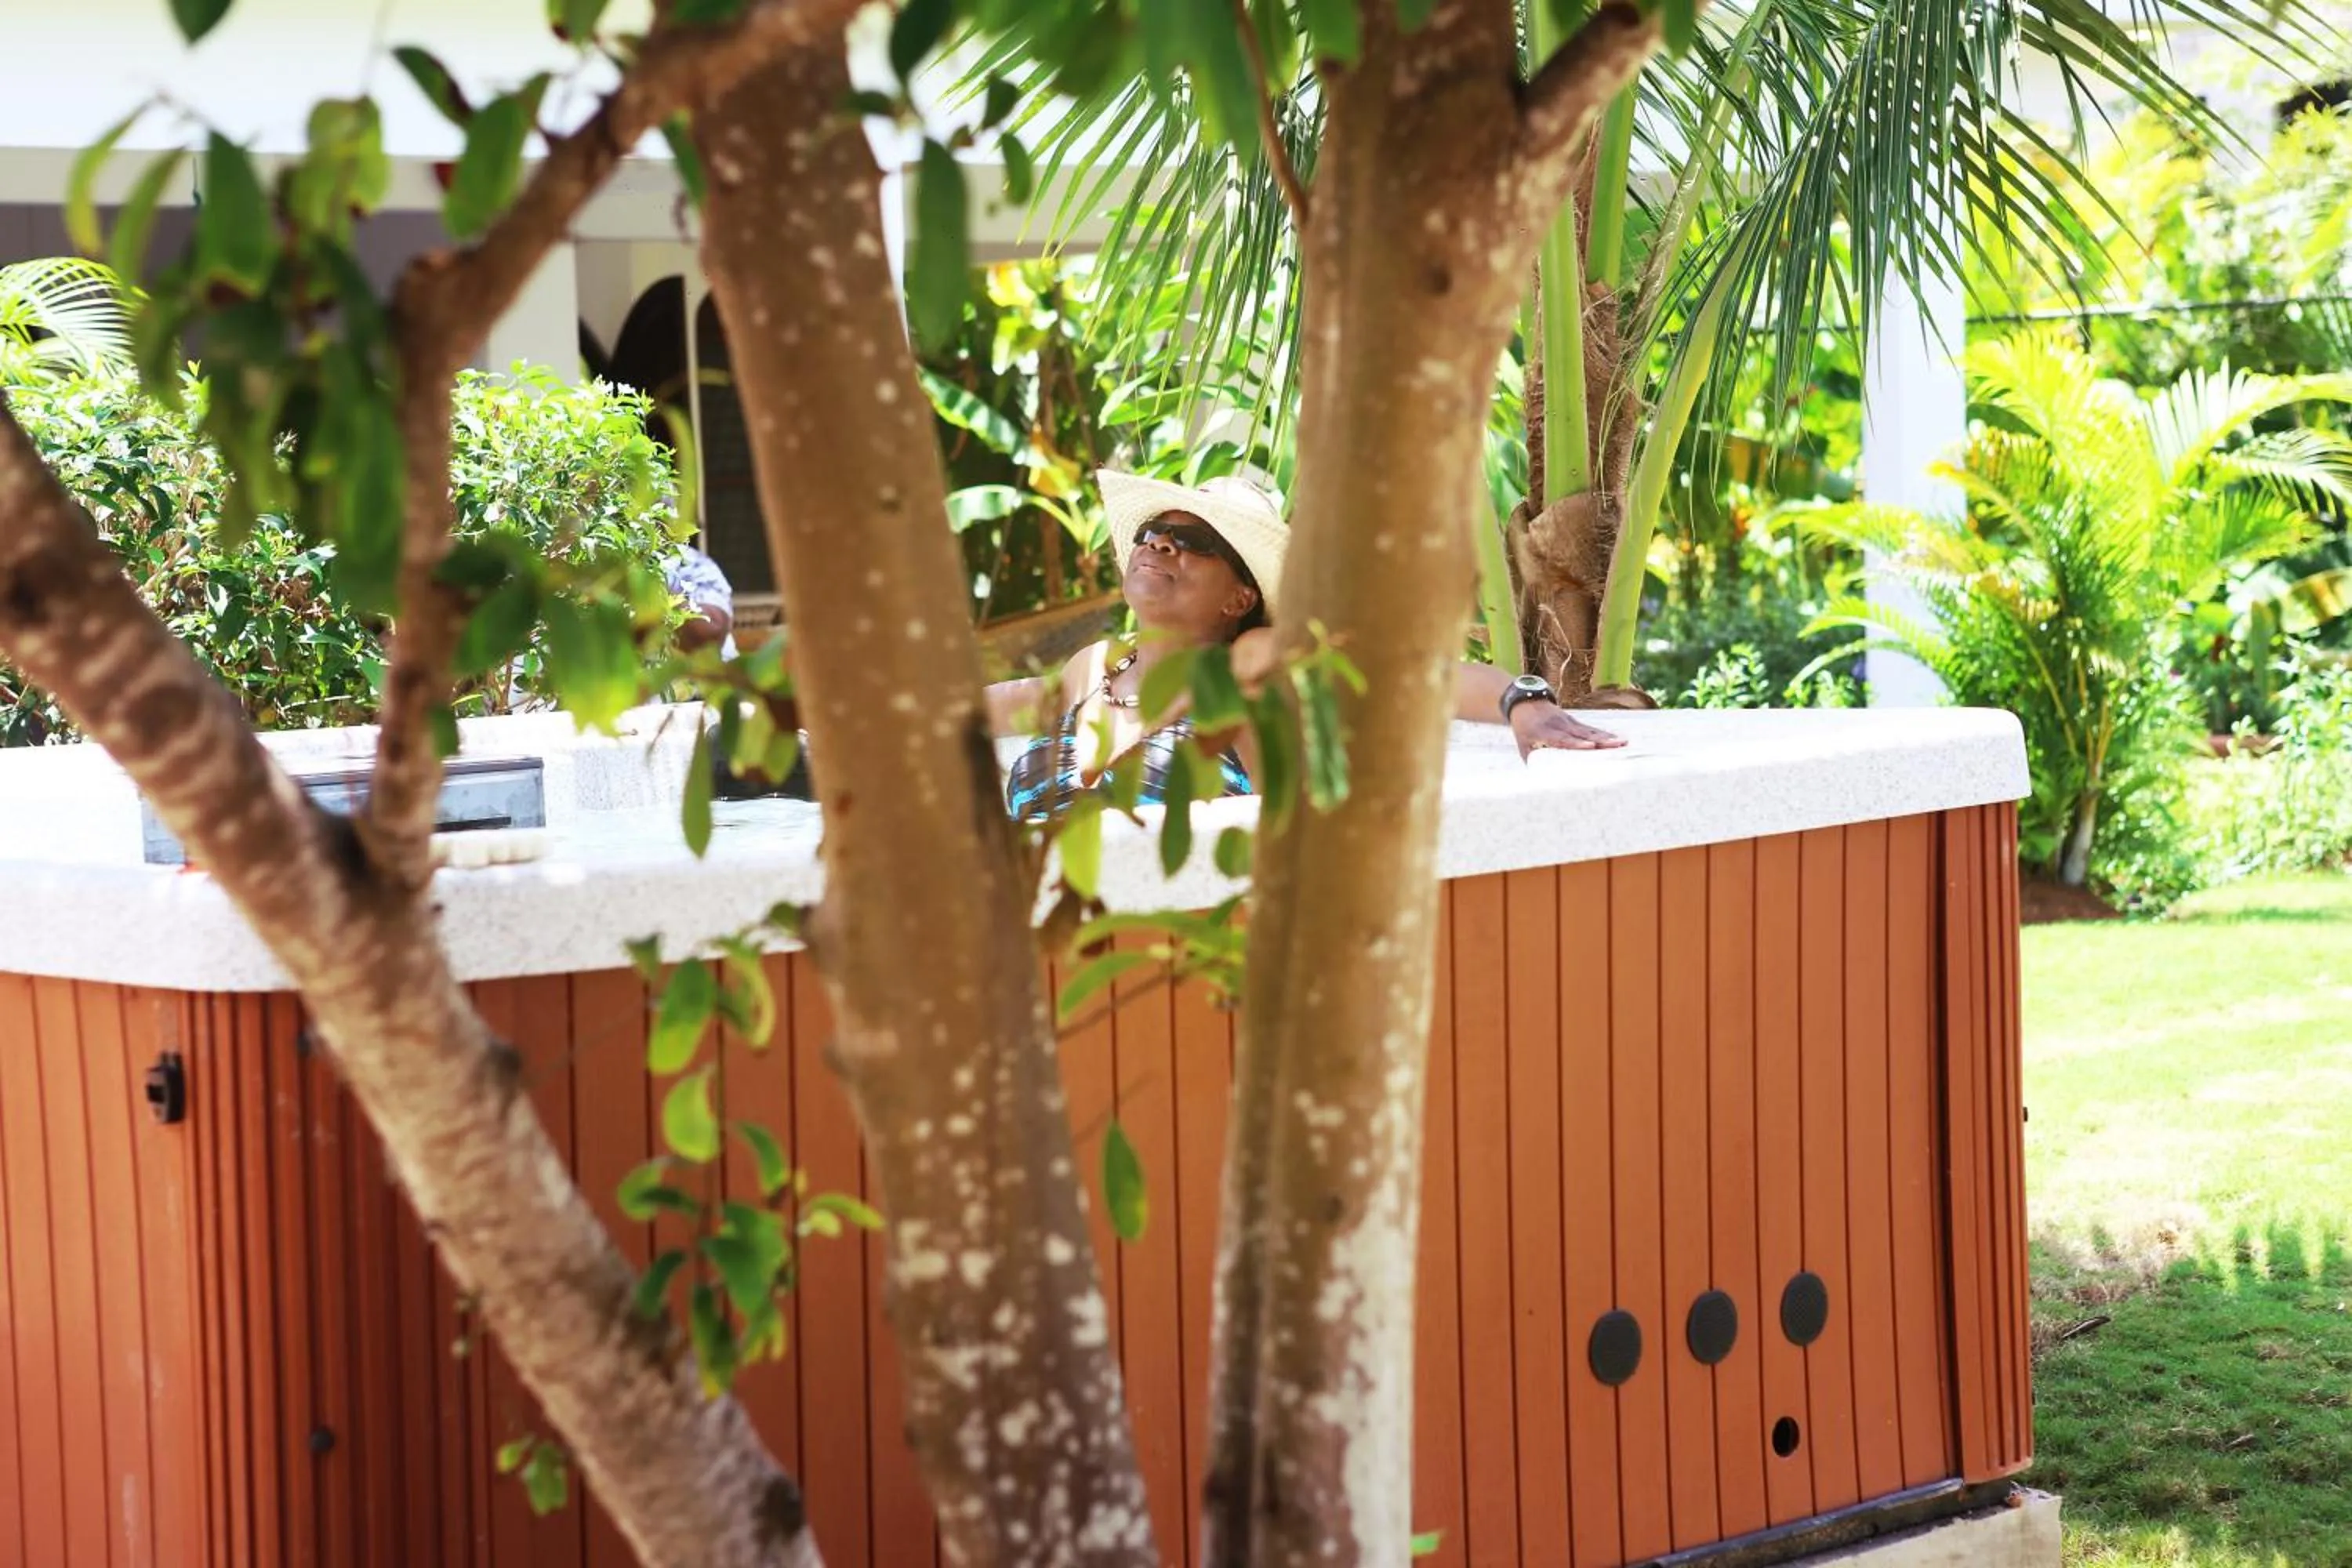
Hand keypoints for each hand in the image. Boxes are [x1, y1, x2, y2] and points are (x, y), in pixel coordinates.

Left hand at [1508, 700, 1625, 757]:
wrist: (1526, 703)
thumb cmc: (1524, 729)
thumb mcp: (1523, 744)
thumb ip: (1532, 761)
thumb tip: (1539, 780)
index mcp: (1546, 732)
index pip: (1563, 739)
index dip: (1577, 744)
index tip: (1590, 747)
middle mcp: (1561, 726)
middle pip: (1583, 734)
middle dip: (1601, 741)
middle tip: (1617, 745)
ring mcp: (1570, 722)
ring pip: (1590, 731)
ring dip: (1607, 737)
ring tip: (1623, 742)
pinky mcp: (1575, 722)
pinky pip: (1591, 729)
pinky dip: (1604, 734)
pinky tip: (1618, 738)